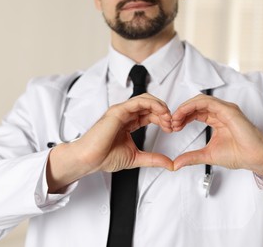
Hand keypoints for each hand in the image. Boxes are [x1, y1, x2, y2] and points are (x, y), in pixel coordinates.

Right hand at [47, 93, 172, 191]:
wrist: (90, 159)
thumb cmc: (104, 157)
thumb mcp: (136, 158)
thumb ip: (154, 159)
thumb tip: (170, 164)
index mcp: (128, 123)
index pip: (150, 114)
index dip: (163, 119)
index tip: (171, 129)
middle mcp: (125, 115)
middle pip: (150, 105)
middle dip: (164, 113)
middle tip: (172, 124)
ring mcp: (121, 111)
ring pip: (146, 99)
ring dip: (160, 106)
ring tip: (168, 118)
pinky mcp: (118, 110)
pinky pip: (139, 101)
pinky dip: (153, 104)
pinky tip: (161, 113)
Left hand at [171, 94, 262, 181]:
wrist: (255, 158)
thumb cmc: (238, 155)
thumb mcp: (207, 155)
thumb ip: (191, 157)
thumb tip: (175, 164)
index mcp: (217, 119)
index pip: (195, 112)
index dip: (182, 117)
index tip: (173, 127)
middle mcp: (221, 112)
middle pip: (196, 104)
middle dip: (181, 112)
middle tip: (171, 123)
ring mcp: (226, 109)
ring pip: (200, 100)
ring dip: (185, 108)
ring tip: (175, 119)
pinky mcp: (229, 110)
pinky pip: (208, 102)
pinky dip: (193, 106)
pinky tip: (183, 115)